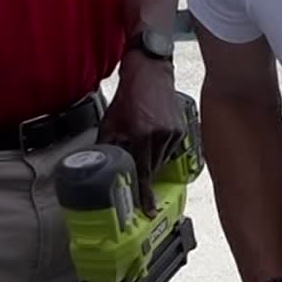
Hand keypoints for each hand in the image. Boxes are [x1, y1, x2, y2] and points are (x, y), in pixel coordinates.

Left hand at [98, 54, 184, 212]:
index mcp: (142, 134)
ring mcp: (173, 133)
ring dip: (151, 157)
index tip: (149, 209)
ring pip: (162, 159)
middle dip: (143, 169)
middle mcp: (161, 136)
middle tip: (133, 166)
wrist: (149, 73)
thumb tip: (100, 164)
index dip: (146, 194)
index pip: (144, 172)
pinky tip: (152, 134)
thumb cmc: (128, 95)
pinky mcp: (181, 129)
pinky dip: (160, 148)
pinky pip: (170, 150)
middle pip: (153, 168)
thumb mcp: (111, 121)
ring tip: (141, 140)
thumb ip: (107, 144)